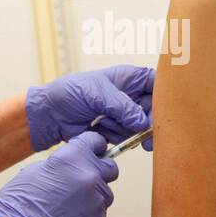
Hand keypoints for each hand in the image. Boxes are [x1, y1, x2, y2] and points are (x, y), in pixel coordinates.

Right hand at [0, 132, 119, 216]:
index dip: (93, 146)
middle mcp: (90, 175)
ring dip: (93, 195)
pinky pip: (99, 212)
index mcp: (74, 157)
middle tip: (84, 177)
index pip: (96, 141)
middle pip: (110, 167)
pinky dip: (88, 213)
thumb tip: (69, 166)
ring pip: (105, 192)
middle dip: (100, 170)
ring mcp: (97, 199)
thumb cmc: (23, 202)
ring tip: (70, 203)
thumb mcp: (37, 169)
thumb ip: (61, 163)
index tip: (92, 150)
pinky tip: (70, 216)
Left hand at [25, 65, 153, 152]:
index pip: (158, 85)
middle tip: (141, 131)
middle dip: (146, 123)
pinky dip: (114, 137)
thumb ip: (122, 107)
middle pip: (155, 111)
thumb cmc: (71, 93)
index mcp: (130, 77)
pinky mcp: (118, 131)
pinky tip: (99, 129)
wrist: (51, 114)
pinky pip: (128, 139)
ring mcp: (125, 114)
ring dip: (122, 129)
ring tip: (102, 121)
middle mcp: (131, 95)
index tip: (158, 112)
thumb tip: (143, 123)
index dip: (163, 98)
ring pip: (141, 128)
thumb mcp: (98, 94)